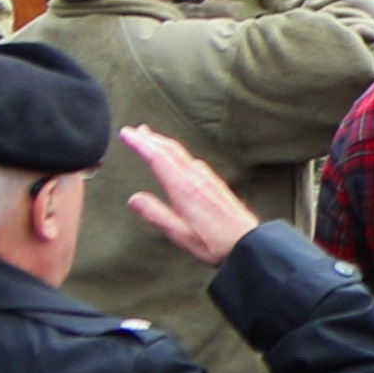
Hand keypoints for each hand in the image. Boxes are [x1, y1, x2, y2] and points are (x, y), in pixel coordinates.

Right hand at [123, 126, 261, 266]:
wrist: (247, 241)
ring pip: (180, 153)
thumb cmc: (213, 242)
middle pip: (170, 150)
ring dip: (162, 143)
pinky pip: (189, 159)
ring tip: (149, 137)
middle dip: (150, 138)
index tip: (126, 133)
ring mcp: (207, 178)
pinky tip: (174, 157)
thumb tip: (133, 199)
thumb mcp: (178, 234)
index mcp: (184, 187)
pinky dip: (175, 152)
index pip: (158, 157)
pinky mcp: (213, 182)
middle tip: (133, 130)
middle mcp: (196, 177)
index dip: (140, 143)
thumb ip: (155, 215)